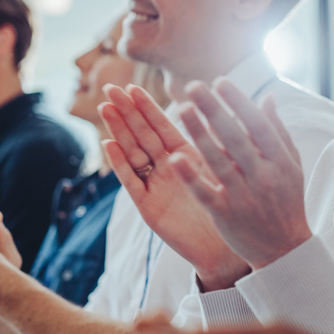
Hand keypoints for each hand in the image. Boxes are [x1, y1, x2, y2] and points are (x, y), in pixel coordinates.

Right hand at [100, 84, 249, 288]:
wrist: (224, 248)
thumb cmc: (228, 209)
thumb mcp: (223, 170)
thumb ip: (219, 142)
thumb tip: (226, 110)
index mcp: (185, 157)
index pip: (162, 126)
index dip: (147, 107)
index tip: (132, 86)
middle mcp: (166, 169)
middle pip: (142, 135)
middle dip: (126, 112)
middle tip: (109, 88)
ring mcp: (155, 187)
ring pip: (133, 154)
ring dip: (118, 131)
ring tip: (105, 108)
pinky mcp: (148, 208)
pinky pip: (132, 183)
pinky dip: (120, 164)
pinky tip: (108, 145)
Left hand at [171, 81, 311, 269]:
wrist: (284, 249)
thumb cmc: (287, 202)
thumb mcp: (291, 166)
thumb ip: (278, 131)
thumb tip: (267, 97)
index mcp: (281, 162)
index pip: (258, 125)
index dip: (238, 102)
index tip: (220, 81)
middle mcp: (264, 177)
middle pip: (236, 138)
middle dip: (214, 110)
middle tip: (193, 86)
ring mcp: (244, 196)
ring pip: (218, 160)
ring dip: (199, 133)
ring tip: (182, 109)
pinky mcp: (226, 214)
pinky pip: (206, 192)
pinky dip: (191, 176)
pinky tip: (175, 158)